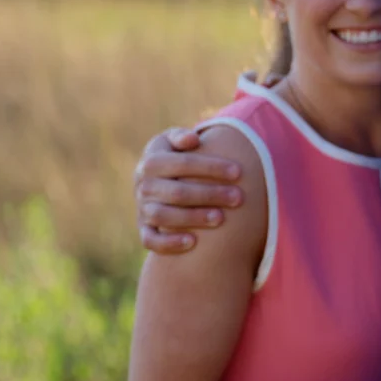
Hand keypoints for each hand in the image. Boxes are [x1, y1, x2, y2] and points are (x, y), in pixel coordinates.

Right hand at [135, 128, 244, 253]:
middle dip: (209, 195)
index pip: (183, 163)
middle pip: (177, 192)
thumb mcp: (172, 141)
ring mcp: (142, 208)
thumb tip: (193, 140)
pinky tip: (192, 243)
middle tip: (238, 198)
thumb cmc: (173, 157)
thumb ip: (181, 137)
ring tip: (220, 219)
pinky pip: (149, 240)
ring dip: (192, 218)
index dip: (211, 167)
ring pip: (163, 216)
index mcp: (152, 161)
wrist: (154, 180)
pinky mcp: (143, 228)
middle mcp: (144, 185)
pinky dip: (168, 243)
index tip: (238, 172)